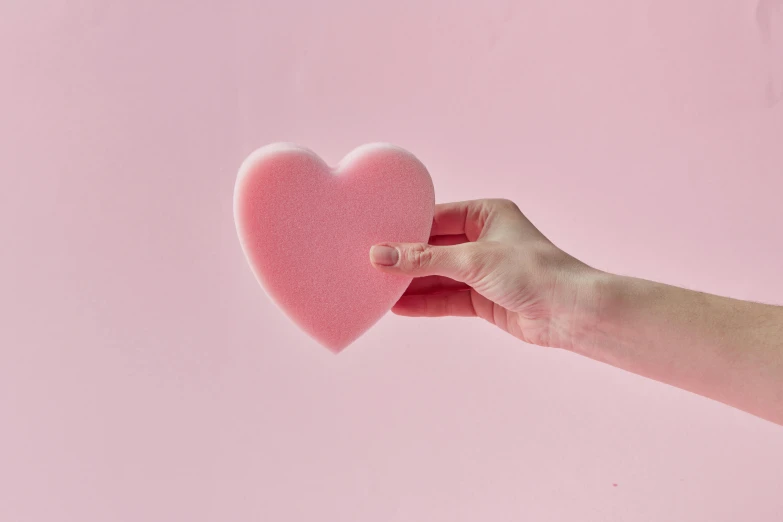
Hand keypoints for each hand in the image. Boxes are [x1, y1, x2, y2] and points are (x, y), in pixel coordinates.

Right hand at [369, 199, 601, 349]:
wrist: (571, 313)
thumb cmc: (533, 272)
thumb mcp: (472, 259)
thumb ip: (424, 259)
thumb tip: (381, 256)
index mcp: (485, 214)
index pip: (434, 218)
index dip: (404, 230)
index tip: (372, 238)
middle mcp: (482, 239)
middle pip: (433, 248)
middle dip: (404, 259)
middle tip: (368, 265)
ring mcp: (482, 270)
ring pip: (437, 275)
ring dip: (410, 284)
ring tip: (375, 289)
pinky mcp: (483, 298)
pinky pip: (446, 298)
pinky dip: (424, 302)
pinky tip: (397, 307)